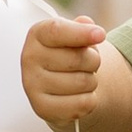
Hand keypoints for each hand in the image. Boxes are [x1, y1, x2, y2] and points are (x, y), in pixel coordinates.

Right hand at [21, 13, 106, 131]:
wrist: (59, 86)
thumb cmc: (69, 54)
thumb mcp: (75, 36)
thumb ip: (82, 27)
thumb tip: (86, 24)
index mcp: (37, 34)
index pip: (57, 31)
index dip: (81, 33)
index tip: (101, 35)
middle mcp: (29, 58)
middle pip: (78, 58)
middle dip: (93, 60)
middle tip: (88, 63)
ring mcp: (32, 85)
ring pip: (83, 82)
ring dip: (92, 81)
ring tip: (81, 78)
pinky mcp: (41, 108)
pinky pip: (82, 104)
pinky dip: (89, 100)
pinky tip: (78, 95)